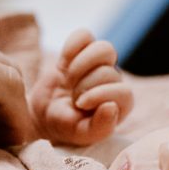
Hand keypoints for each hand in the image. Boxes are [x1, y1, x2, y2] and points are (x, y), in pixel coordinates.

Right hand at [28, 29, 132, 145]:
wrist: (44, 113)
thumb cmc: (66, 126)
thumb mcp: (80, 134)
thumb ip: (99, 128)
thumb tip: (111, 107)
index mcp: (121, 104)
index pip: (124, 92)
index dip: (99, 96)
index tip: (80, 105)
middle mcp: (115, 81)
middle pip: (109, 72)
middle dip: (84, 85)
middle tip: (72, 98)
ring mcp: (100, 63)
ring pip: (104, 48)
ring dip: (81, 65)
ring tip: (69, 80)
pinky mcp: (83, 49)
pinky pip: (84, 35)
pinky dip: (72, 47)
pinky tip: (63, 64)